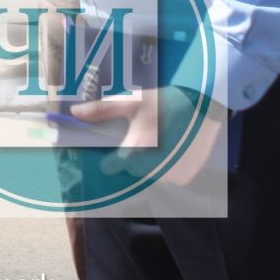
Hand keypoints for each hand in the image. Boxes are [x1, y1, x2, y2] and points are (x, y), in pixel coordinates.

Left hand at [71, 86, 222, 186]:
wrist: (205, 107)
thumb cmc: (164, 103)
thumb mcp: (131, 102)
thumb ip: (101, 110)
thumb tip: (74, 113)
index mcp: (135, 152)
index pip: (110, 167)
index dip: (109, 158)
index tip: (114, 147)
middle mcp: (152, 169)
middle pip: (131, 169)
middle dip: (133, 156)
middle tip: (144, 137)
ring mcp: (171, 176)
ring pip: (151, 173)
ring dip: (152, 162)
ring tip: (160, 140)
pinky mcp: (186, 178)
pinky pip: (169, 176)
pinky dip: (169, 165)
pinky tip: (174, 147)